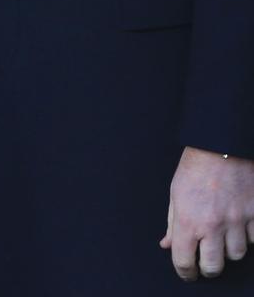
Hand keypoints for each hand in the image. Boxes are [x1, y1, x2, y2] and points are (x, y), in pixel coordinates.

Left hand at [161, 146, 253, 279]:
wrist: (221, 142)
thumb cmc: (195, 165)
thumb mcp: (176, 192)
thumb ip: (172, 222)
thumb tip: (167, 244)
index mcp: (188, 219)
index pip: (184, 261)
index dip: (185, 272)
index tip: (188, 272)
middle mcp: (213, 223)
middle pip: (213, 267)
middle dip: (208, 267)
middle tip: (206, 259)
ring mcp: (237, 219)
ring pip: (236, 254)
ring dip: (229, 249)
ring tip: (223, 235)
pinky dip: (248, 235)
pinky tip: (240, 225)